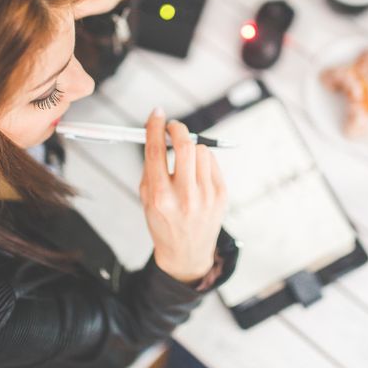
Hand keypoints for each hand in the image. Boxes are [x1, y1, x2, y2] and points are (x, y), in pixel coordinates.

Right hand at [139, 108, 226, 283]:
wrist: (186, 253)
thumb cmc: (164, 223)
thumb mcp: (146, 198)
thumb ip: (151, 166)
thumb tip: (156, 133)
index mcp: (160, 197)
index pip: (156, 151)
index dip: (155, 127)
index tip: (156, 114)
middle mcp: (184, 196)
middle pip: (184, 145)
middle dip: (178, 129)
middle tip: (172, 127)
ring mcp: (206, 196)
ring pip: (201, 151)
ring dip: (191, 148)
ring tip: (185, 161)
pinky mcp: (221, 195)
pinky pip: (212, 163)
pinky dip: (203, 161)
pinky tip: (196, 174)